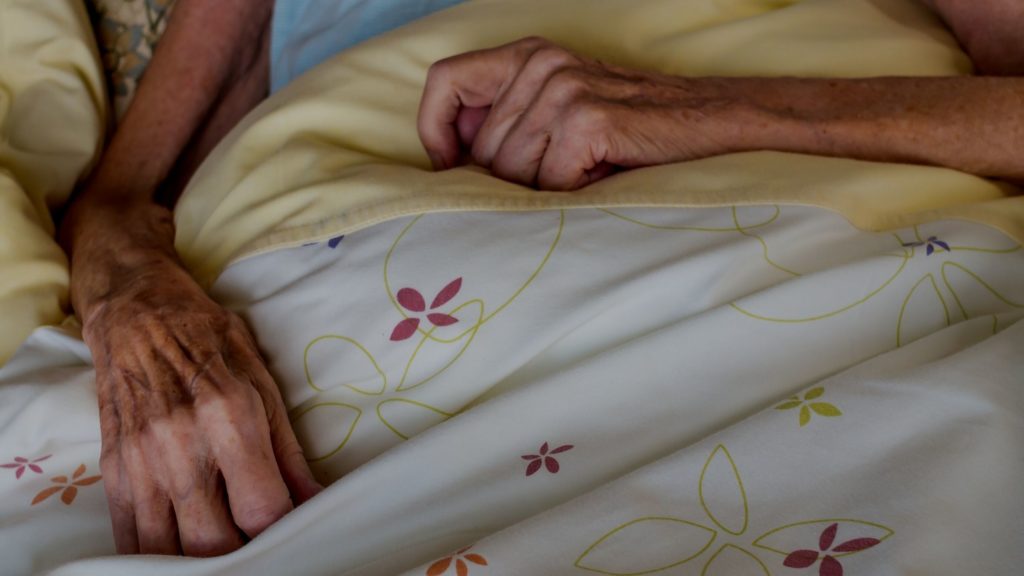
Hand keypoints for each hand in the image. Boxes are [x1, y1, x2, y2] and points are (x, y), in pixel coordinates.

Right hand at [82, 258, 320, 555]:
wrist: (136, 312)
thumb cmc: (209, 341)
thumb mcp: (263, 382)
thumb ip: (287, 452)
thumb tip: (313, 500)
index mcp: (227, 417)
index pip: (261, 510)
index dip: (284, 532)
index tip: (294, 531)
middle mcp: (179, 446)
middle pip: (213, 543)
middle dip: (244, 555)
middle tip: (262, 545)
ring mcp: (140, 463)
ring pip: (167, 552)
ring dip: (200, 561)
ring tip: (226, 547)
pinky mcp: (113, 472)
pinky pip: (131, 538)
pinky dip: (159, 555)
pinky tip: (183, 549)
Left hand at [418, 37, 739, 189]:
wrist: (712, 125)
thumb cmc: (632, 130)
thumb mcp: (561, 111)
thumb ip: (508, 123)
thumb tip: (452, 168)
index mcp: (527, 54)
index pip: (445, 81)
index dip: (437, 133)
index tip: (454, 169)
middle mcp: (541, 62)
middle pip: (482, 149)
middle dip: (512, 182)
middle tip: (561, 178)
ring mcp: (564, 88)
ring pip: (512, 173)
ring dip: (548, 191)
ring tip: (587, 173)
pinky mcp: (586, 119)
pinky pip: (550, 185)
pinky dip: (574, 196)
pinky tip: (604, 176)